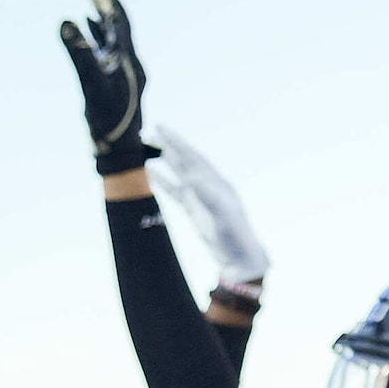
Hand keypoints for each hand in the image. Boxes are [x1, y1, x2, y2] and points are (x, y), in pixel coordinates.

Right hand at [59, 0, 157, 176]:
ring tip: (91, 2)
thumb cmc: (107, 120)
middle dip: (106, 3)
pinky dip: (101, 39)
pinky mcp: (121, 84)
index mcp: (129, 61)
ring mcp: (128, 75)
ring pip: (116, 39)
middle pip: (120, 26)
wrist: (120, 151)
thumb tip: (67, 22)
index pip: (119, 20)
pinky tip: (91, 34)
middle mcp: (132, 65)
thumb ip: (78, 52)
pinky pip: (112, 53)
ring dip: (104, 20)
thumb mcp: (90, 84)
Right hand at [144, 126, 269, 287]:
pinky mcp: (194, 211)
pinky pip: (175, 190)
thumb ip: (208, 195)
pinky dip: (163, 180)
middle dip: (170, 145)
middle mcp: (210, 187)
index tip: (160, 127)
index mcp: (218, 184)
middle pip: (186, 160)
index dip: (178, 142)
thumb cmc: (236, 238)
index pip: (194, 157)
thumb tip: (190, 176)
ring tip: (148, 145)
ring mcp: (201, 198)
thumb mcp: (223, 216)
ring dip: (165, 159)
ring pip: (180, 173)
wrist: (240, 260)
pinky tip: (150, 172)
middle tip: (151, 130)